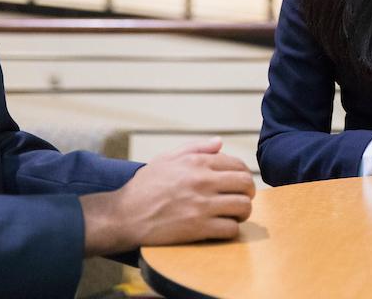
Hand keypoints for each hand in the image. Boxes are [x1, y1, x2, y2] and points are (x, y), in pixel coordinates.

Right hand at [80, 137, 255, 255]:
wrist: (124, 215)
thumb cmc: (144, 187)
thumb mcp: (166, 159)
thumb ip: (196, 148)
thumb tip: (219, 142)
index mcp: (197, 162)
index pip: (238, 165)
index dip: (243, 175)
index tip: (238, 184)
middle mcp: (203, 181)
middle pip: (246, 184)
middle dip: (248, 192)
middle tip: (241, 199)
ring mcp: (202, 205)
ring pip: (243, 207)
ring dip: (242, 212)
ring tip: (234, 214)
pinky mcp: (198, 228)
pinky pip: (231, 229)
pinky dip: (231, 230)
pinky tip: (222, 228)